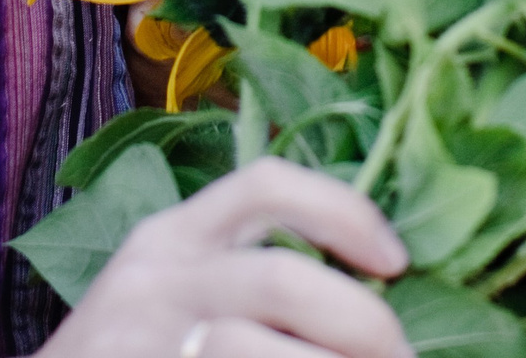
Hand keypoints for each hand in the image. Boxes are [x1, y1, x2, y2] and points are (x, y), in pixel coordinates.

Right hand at [42, 158, 411, 357]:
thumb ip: (247, 277)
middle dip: (364, 323)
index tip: (397, 261)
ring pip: (257, 349)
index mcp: (171, 237)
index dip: (346, 210)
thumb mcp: (173, 294)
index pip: (266, 184)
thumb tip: (375, 287)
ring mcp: (144, 337)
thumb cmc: (129, 354)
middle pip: (283, 276)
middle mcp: (154, 277)